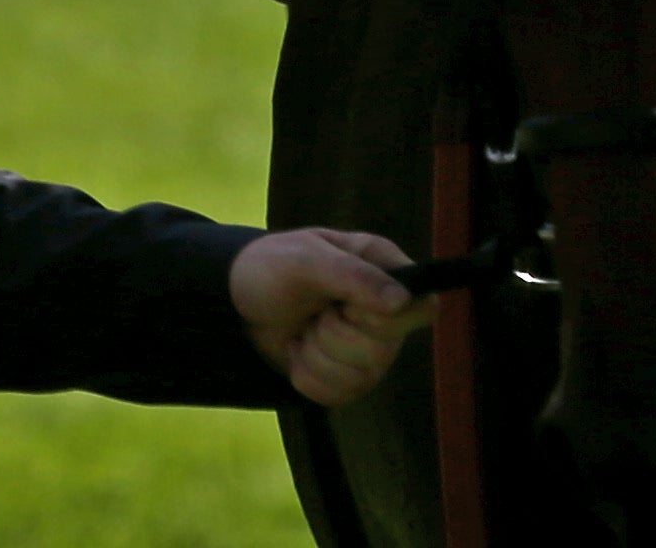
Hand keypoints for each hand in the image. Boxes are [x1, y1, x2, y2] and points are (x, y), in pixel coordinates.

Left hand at [229, 227, 427, 406]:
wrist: (233, 300)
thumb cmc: (272, 267)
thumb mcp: (307, 260)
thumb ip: (354, 276)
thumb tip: (403, 301)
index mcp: (384, 269)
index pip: (421, 308)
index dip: (388, 318)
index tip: (350, 307)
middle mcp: (385, 311)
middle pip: (385, 350)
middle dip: (334, 335)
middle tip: (314, 311)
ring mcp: (369, 347)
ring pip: (362, 377)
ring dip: (317, 356)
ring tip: (302, 329)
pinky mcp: (347, 376)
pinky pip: (340, 396)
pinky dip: (308, 377)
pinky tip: (298, 351)